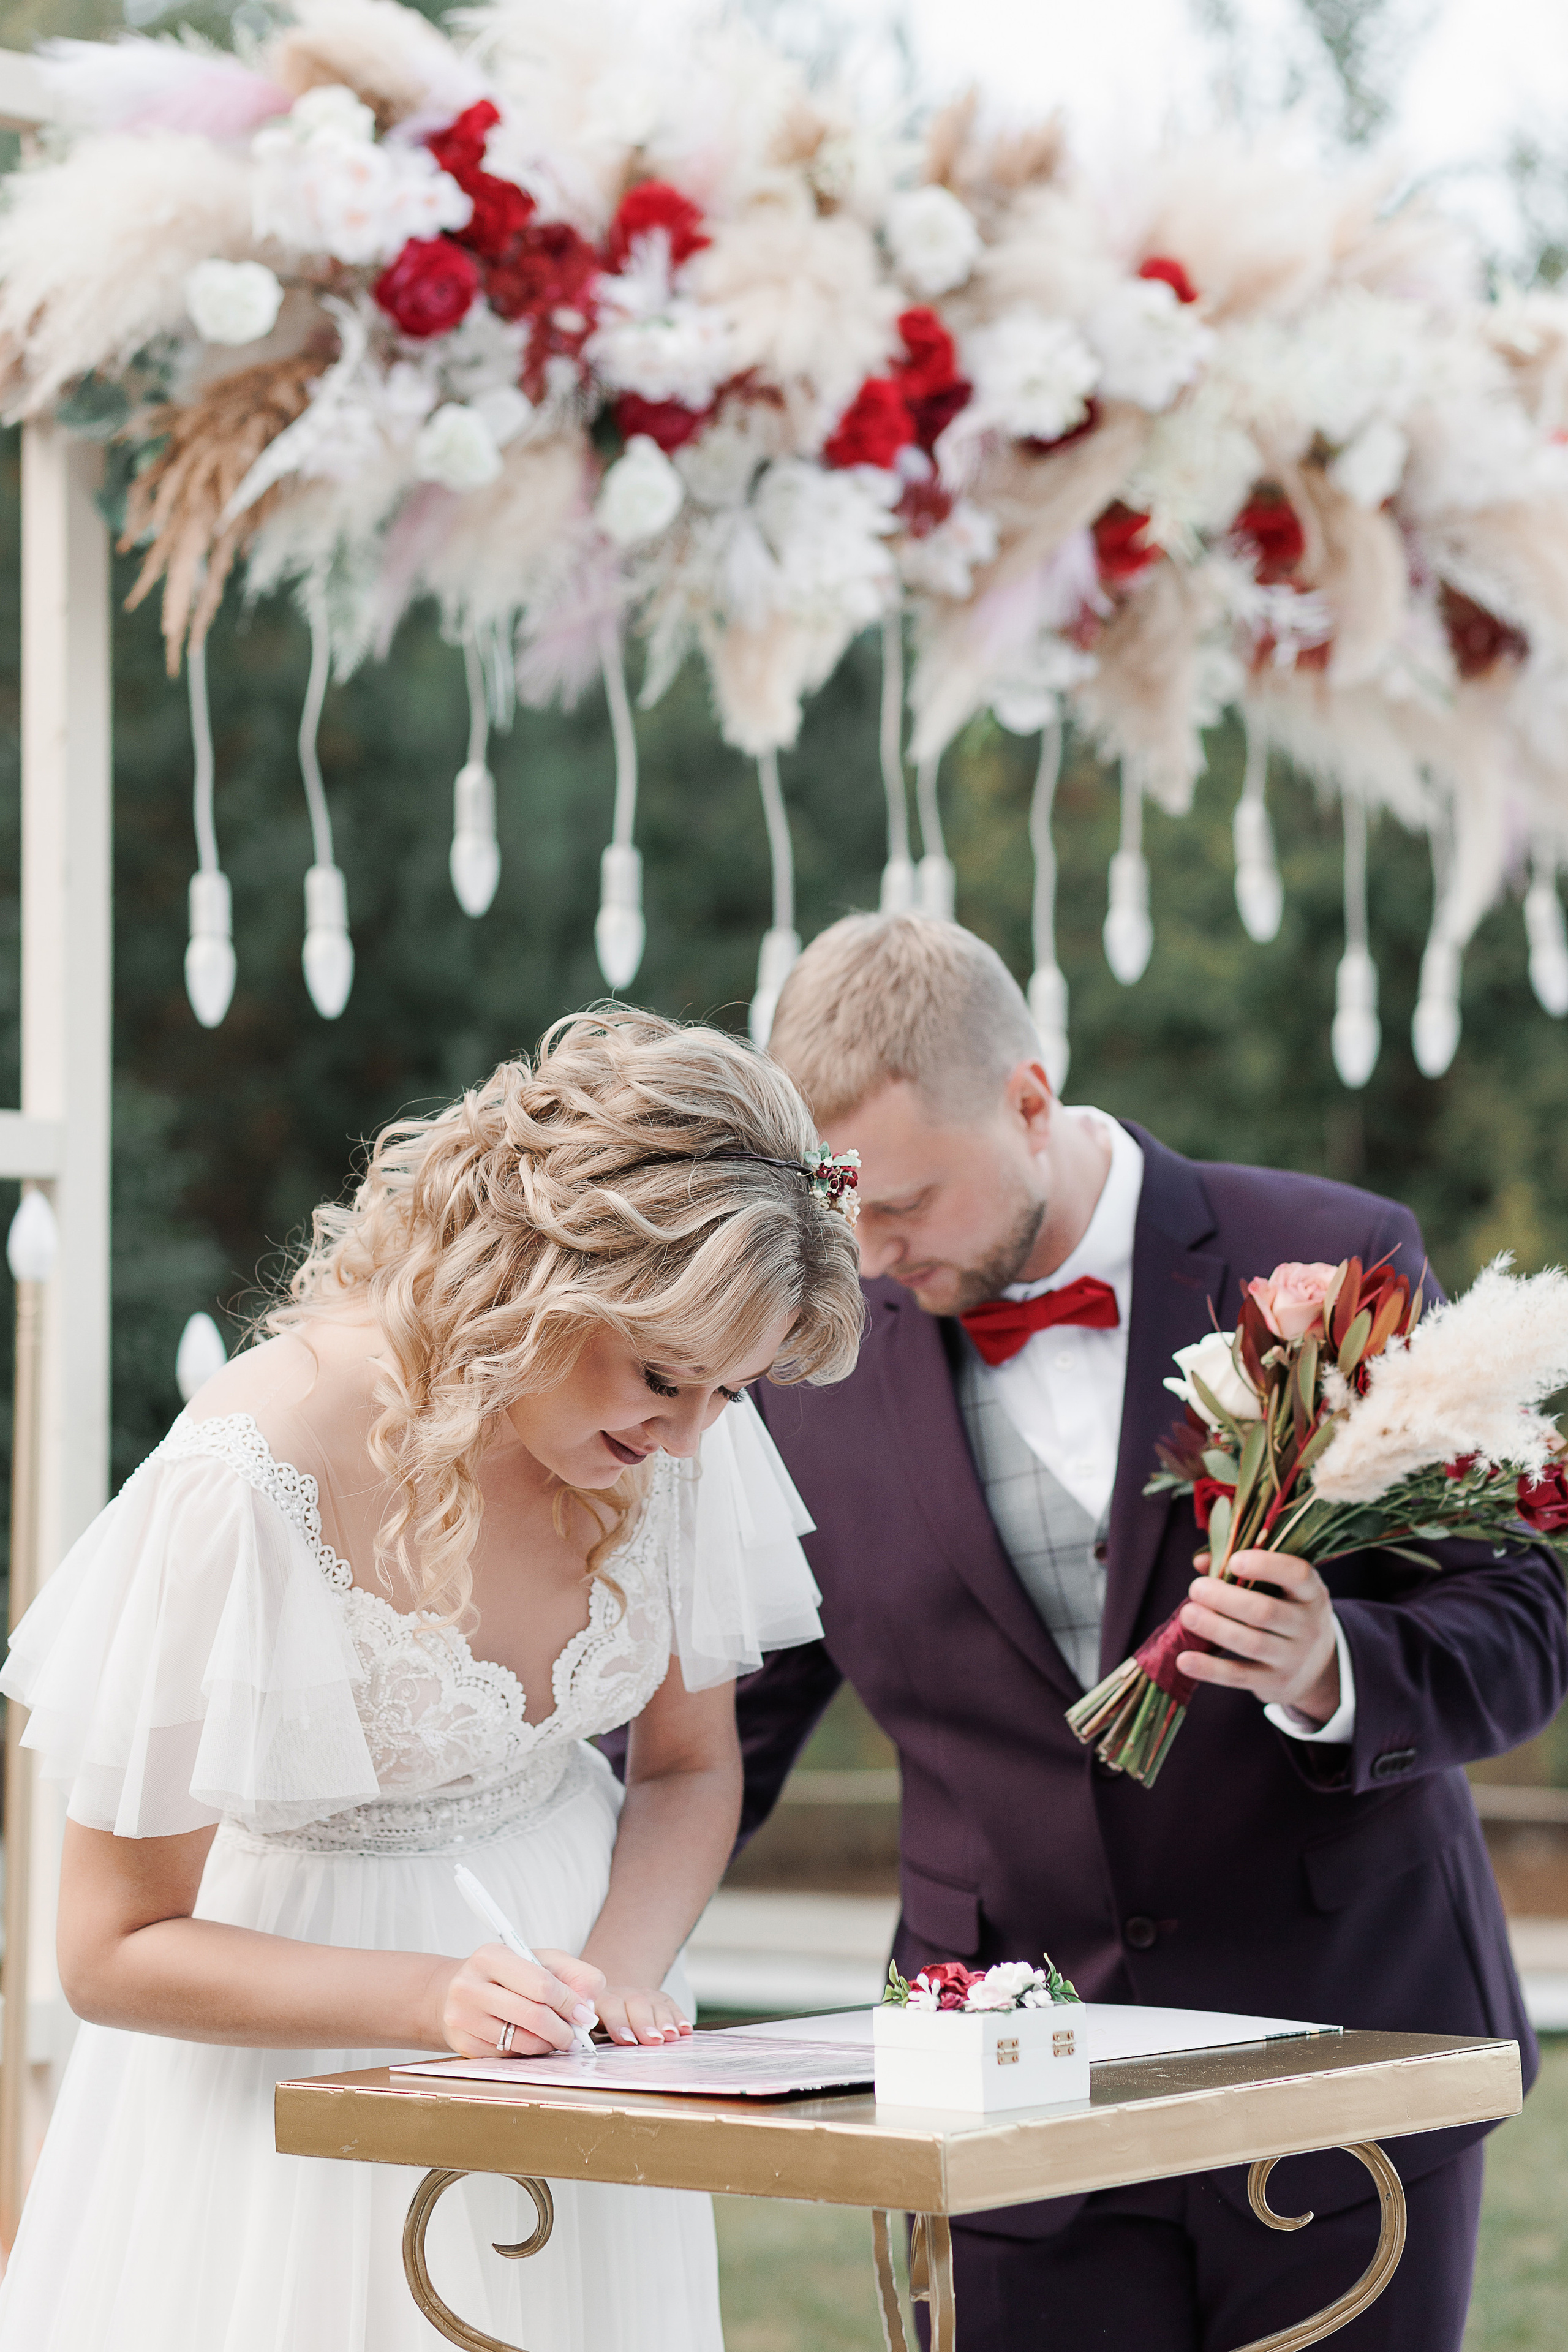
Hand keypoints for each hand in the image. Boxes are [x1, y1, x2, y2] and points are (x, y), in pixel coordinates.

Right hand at [437, 1943, 605, 2058]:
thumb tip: (590, 2004)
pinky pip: (508, 2055)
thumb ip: (574, 1974)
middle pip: (533, 2016)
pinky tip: (532, 2040)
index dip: (570, 2003)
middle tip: (577, 2037)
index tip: (586, 2014)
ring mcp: (462, 2017)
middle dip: (564, 2030)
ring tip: (558, 2039)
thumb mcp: (541, 1960)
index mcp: (491, 1956)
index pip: (542, 1984)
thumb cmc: (508, 1974)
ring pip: (522, 2041)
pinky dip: (528, 2051)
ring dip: (549, 2044)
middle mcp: (469, 1985)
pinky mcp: (463, 2043)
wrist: (457, 1991)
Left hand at [594, 1984, 692, 2045]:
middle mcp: (622, 1994)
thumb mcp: (586, 2030)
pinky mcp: (658, 1998)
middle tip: (654, 2040)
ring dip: (665, 2021)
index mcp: (599, 2001)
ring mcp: (642, 1994)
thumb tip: (582, 2047)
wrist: (609, 2005)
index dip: (619, 2023)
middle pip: (635, 2003)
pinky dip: (679, 2017)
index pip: (610, 2007)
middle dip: (645, 2023)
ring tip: (672, 2036)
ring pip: (654, 2003)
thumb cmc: (595, 2025)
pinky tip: (685, 2029)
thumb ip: (585, 2037)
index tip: (628, 2041)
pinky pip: (670, 2005)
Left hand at [1178, 1549, 1339, 1722]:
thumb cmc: (1286, 1610)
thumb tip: (1201, 1561)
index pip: (1297, 1575)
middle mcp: (1308, 1626)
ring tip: (1186, 1615)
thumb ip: (1242, 1569)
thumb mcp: (1280, 1587)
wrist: (1317, 1667)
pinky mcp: (1276, 1683)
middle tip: (1195, 1588)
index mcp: (1311, 1593)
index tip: (1234, 1561)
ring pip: (1251, 1644)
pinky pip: (1239, 1676)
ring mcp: (1294, 1658)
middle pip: (1265, 1611)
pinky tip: (1184, 1660)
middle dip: (1226, 1599)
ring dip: (1215, 1628)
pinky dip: (1210, 1669)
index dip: (1267, 1565)